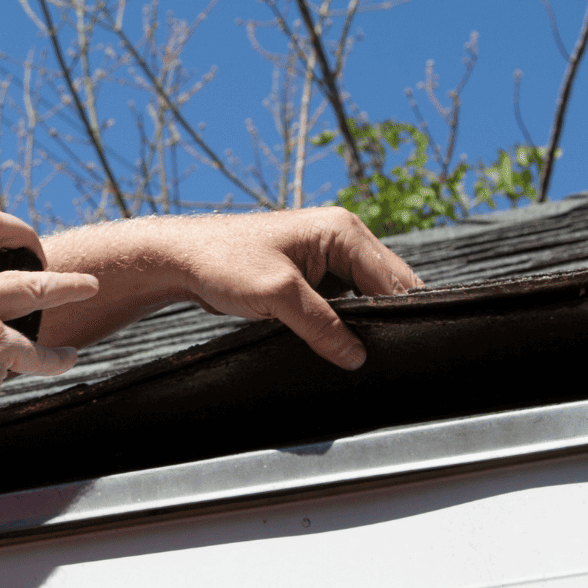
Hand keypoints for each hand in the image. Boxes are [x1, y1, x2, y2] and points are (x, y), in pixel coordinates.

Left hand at [38, 208, 422, 369]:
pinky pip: (348, 301)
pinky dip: (349, 321)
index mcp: (343, 230)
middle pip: (388, 286)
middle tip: (391, 356)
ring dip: (368, 322)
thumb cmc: (222, 262)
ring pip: (369, 296)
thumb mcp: (278, 297)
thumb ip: (323, 326)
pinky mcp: (316, 274)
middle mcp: (344, 237)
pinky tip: (346, 343)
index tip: (408, 348)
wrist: (179, 259)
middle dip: (389, 318)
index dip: (403, 314)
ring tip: (369, 351)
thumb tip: (357, 357)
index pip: (394, 279)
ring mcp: (331, 256)